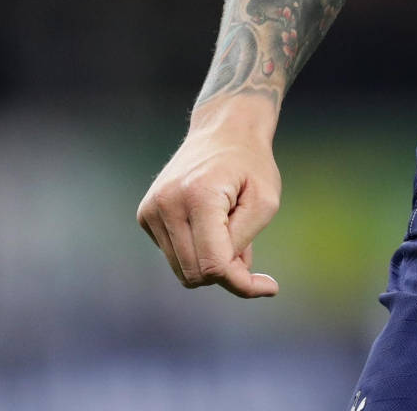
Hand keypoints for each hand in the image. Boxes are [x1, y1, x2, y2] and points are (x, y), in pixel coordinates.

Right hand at [136, 107, 282, 298]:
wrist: (223, 130)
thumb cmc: (251, 164)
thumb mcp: (265, 201)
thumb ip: (244, 242)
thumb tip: (225, 276)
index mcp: (198, 197)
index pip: (214, 264)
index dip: (242, 283)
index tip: (269, 286)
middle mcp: (166, 205)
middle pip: (195, 274)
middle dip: (227, 270)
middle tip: (247, 248)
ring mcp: (151, 210)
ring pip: (183, 270)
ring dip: (211, 261)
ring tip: (229, 228)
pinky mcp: (146, 215)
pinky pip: (174, 255)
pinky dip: (196, 250)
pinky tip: (210, 224)